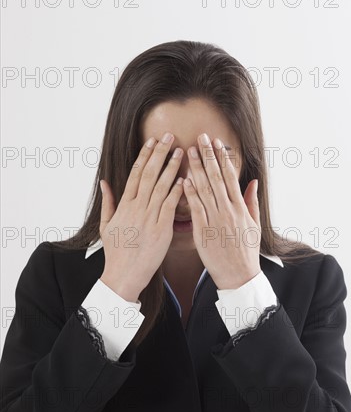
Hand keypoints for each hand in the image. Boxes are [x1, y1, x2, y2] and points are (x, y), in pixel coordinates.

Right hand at [99, 132, 183, 298]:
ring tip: (181, 151)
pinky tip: (185, 179)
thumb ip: (108, 202)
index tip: (152, 141)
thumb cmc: (116, 252)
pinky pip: (170, 206)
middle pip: (149, 174)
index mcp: (124, 205)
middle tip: (169, 136)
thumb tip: (104, 182)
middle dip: (160, 153)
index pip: (136, 173)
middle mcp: (136, 207)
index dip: (145, 155)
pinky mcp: (161, 229)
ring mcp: (149, 217)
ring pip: (161, 186)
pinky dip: (177, 192)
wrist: (123, 275)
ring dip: (172, 167)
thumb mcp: (106, 225)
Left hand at [183, 133, 260, 289]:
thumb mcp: (254, 225)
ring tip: (188, 152)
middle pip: (216, 178)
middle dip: (208, 157)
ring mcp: (216, 221)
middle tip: (199, 138)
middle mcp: (228, 211)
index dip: (222, 158)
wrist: (239, 276)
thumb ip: (252, 202)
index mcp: (240, 208)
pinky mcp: (204, 232)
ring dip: (196, 169)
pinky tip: (183, 180)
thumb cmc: (246, 251)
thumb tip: (252, 182)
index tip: (216, 143)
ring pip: (204, 190)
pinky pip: (196, 209)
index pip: (230, 177)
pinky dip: (190, 194)